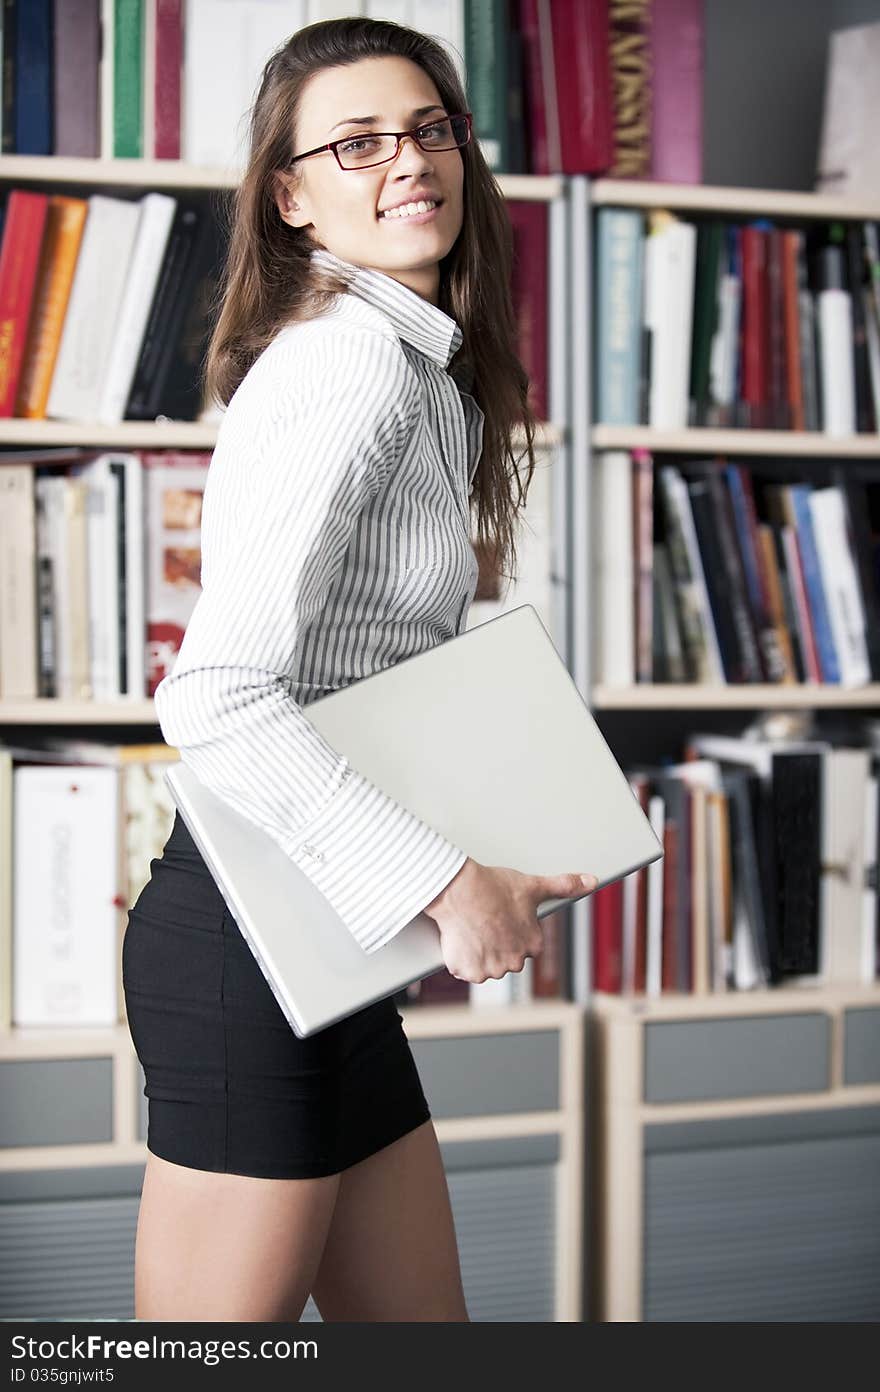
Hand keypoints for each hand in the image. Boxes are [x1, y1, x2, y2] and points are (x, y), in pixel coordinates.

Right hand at [423, 858, 598, 984]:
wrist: (460, 889)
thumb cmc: (494, 886)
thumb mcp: (533, 885)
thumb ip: (564, 886)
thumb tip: (592, 881)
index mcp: (533, 945)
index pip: (523, 946)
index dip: (509, 931)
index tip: (500, 918)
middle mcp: (516, 961)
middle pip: (503, 958)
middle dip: (494, 945)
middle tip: (483, 923)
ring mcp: (492, 969)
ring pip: (484, 965)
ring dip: (477, 953)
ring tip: (471, 928)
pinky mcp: (469, 972)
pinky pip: (464, 969)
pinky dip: (460, 958)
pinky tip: (460, 938)